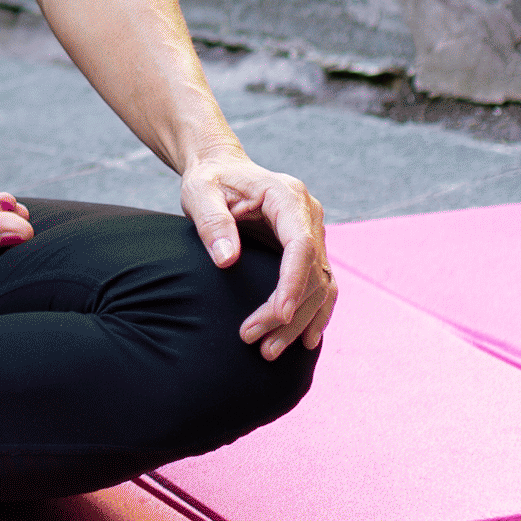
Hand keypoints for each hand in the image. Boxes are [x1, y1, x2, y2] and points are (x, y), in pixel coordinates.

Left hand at [178, 156, 334, 359]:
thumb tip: (227, 261)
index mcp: (286, 196)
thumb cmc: (209, 180)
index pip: (301, 245)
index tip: (279, 315)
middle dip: (288, 312)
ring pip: (320, 284)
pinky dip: (314, 313)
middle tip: (256, 342)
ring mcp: (312, 232)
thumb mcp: (199, 192)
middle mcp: (308, 215)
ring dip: (300, 321)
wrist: (221, 169)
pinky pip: (320, 285)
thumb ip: (212, 222)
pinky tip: (303, 340)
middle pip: (313, 271)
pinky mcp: (308, 249)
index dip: (293, 283)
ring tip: (270, 351)